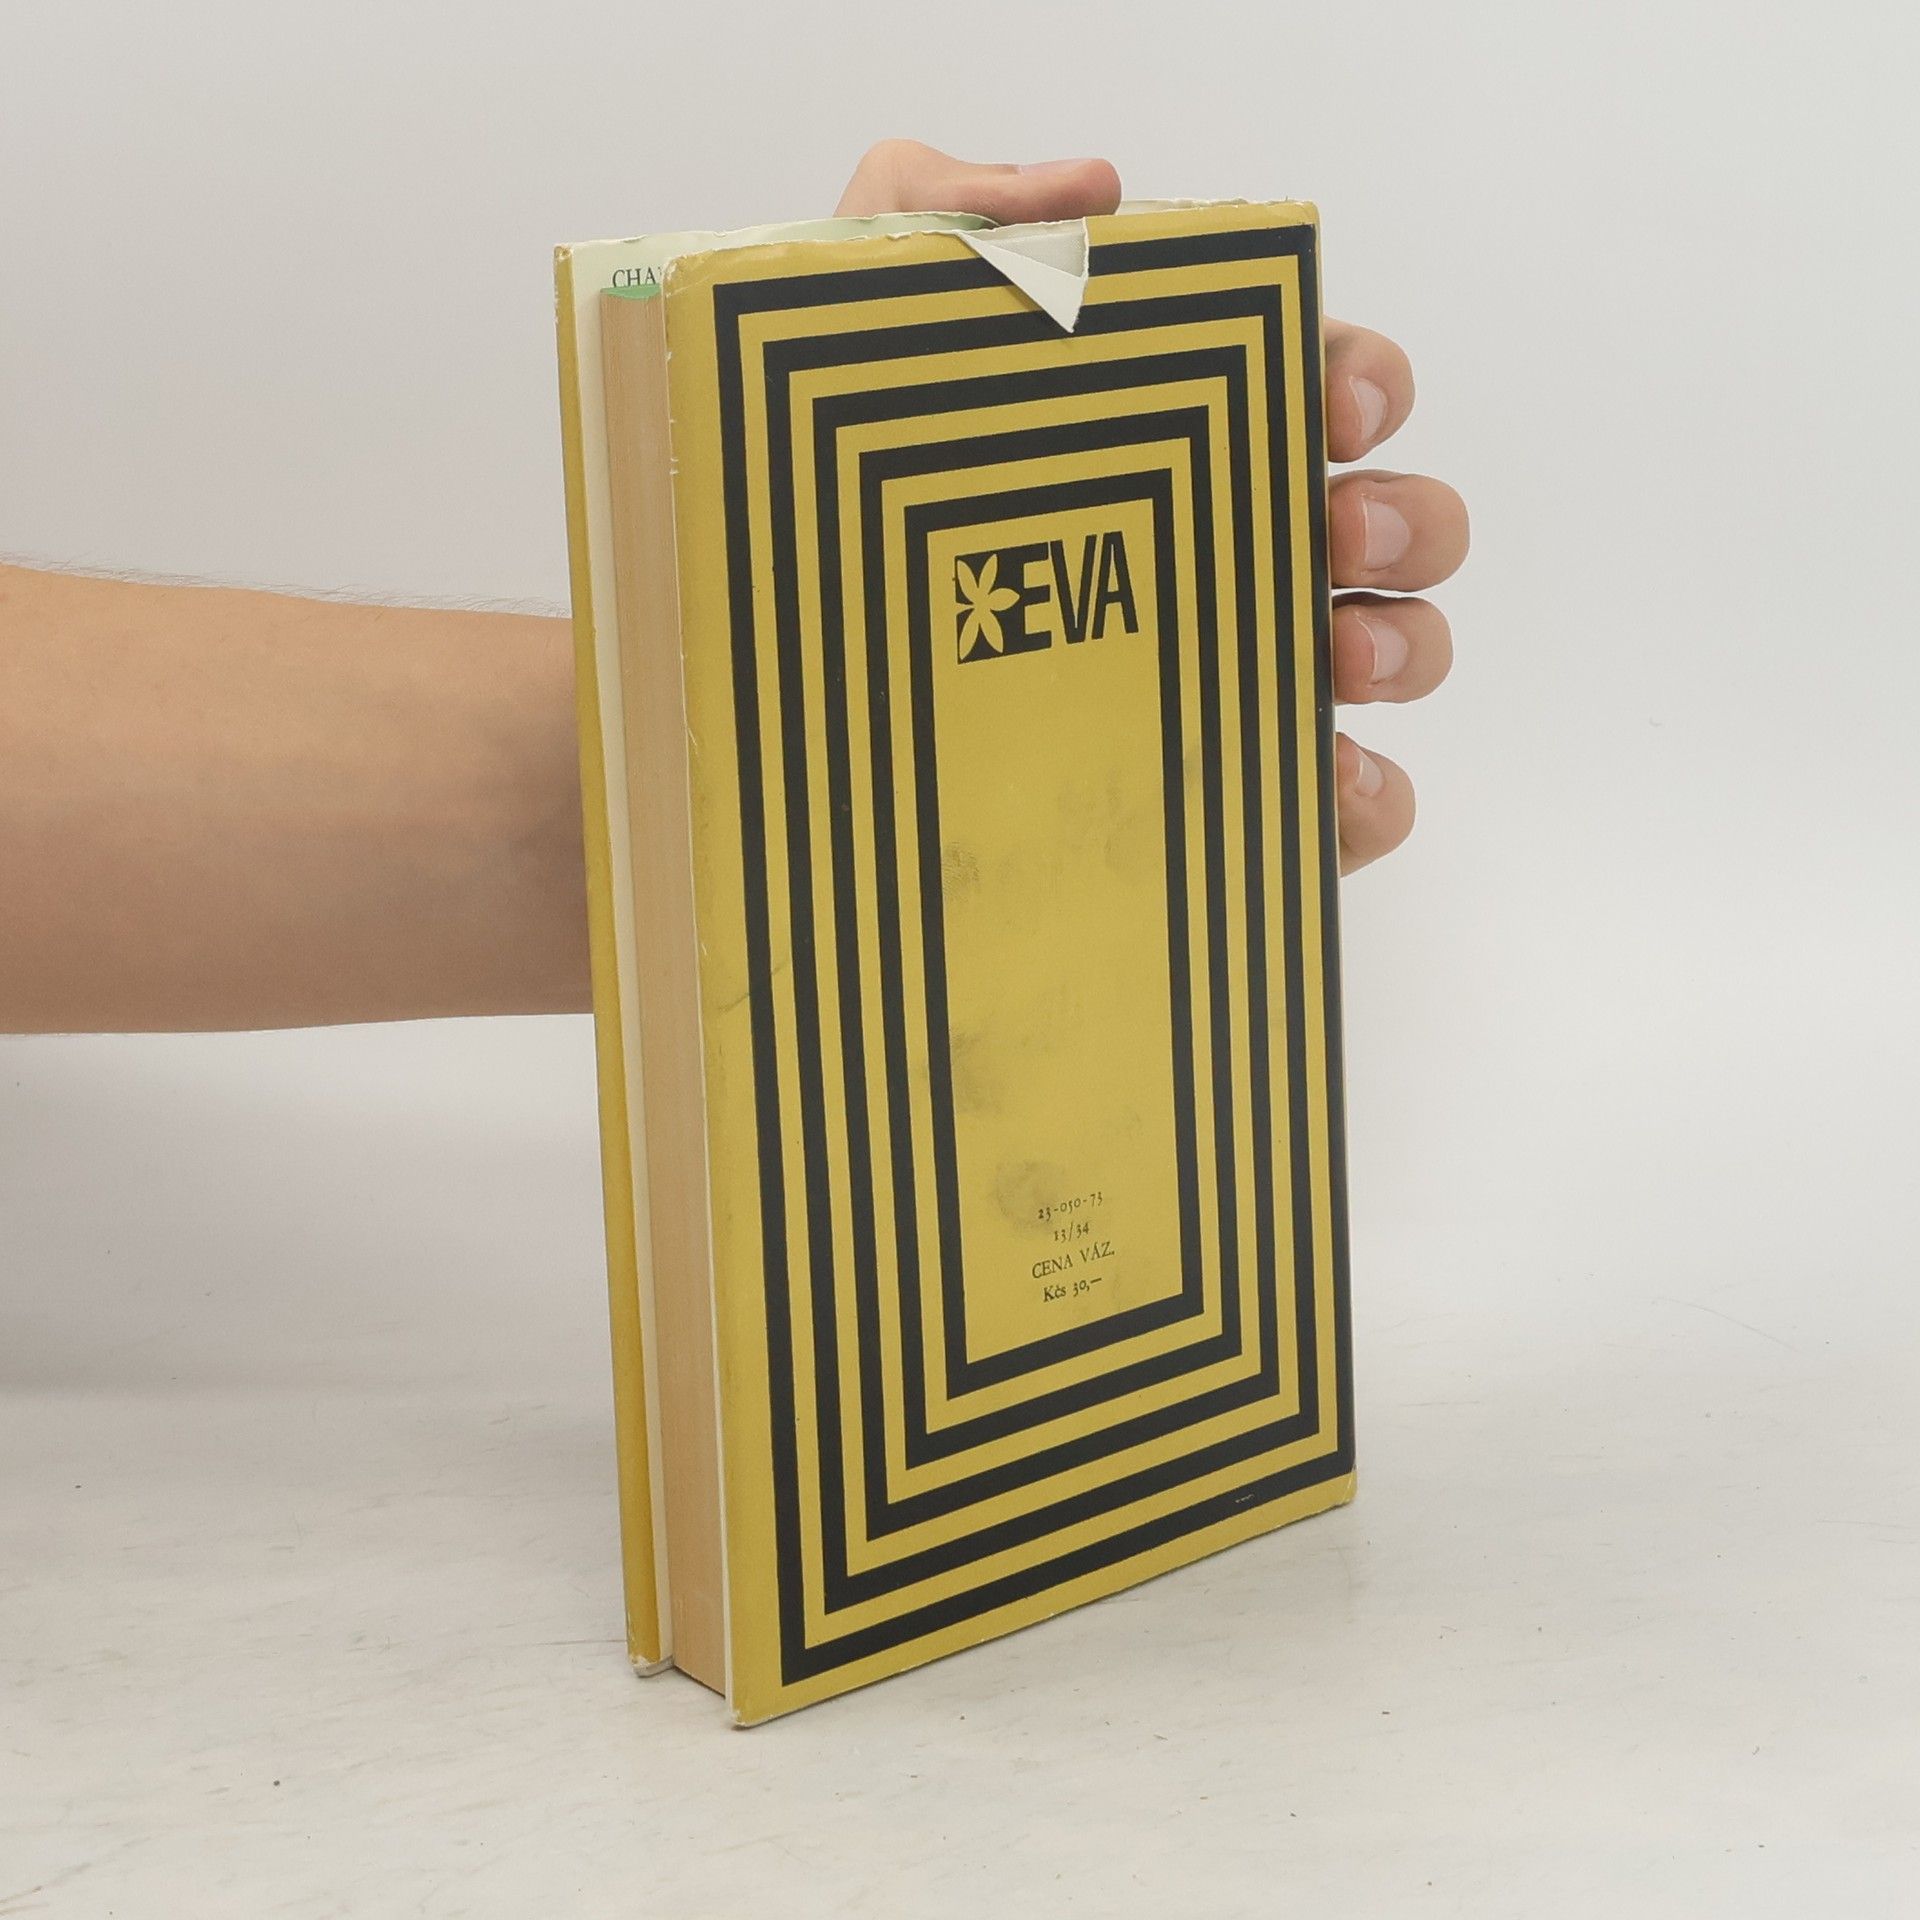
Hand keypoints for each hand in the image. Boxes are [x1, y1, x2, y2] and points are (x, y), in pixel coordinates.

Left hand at [836, 141, 1465, 873]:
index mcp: (1171, 443)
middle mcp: (1218, 556)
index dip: (1361, 384)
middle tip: (1332, 533)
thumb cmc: (807, 505)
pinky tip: (1317, 775)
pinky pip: (1340, 808)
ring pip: (1393, 656)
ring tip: (1338, 656)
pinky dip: (1364, 794)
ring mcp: (1224, 680)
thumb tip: (1091, 189)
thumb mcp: (841, 327)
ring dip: (1404, 646)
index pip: (1321, 387)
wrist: (740, 683)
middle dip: (1400, 518)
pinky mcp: (1208, 798)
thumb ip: (941, 212)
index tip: (1327, 408)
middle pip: (1391, 523)